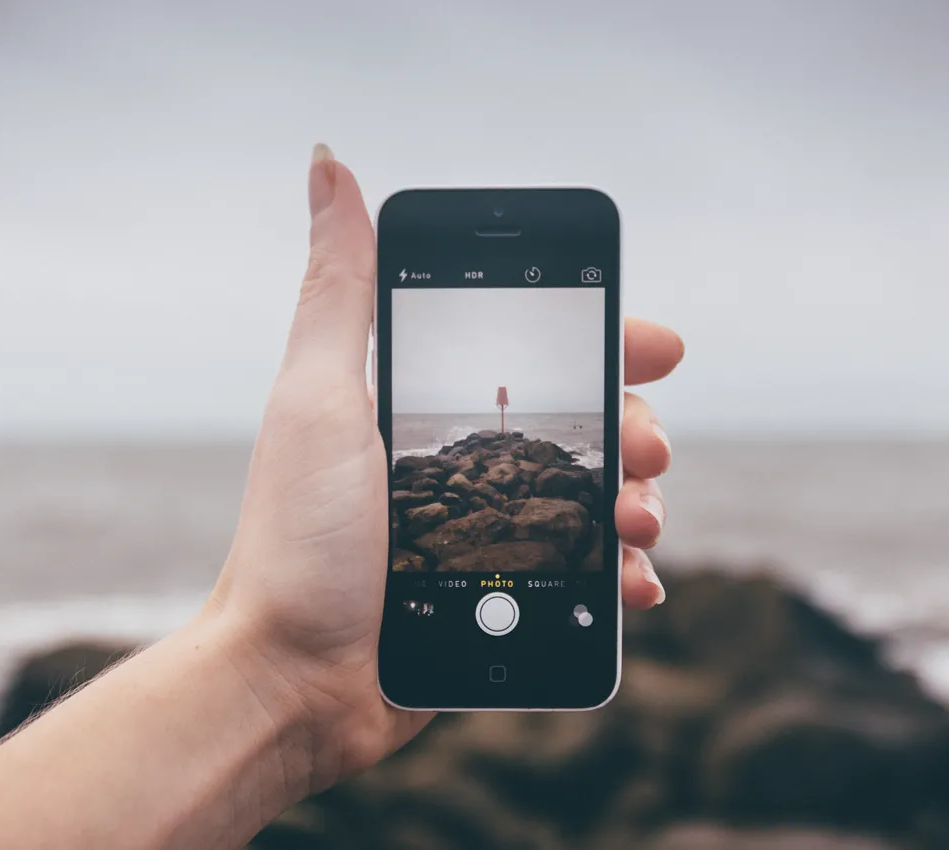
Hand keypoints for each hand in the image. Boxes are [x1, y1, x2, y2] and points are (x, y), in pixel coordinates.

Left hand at [208, 145, 684, 795]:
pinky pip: (583, 580)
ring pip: (595, 500)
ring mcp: (486, 537)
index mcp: (423, 410)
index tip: (658, 345)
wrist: (290, 681)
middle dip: (632, 427)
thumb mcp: (319, 398)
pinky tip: (635, 584)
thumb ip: (339, 288)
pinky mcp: (501, 600)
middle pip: (581, 426)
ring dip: (637, 501)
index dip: (603, 343)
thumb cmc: (294, 539)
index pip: (532, 357)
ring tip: (640, 522)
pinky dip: (619, 577)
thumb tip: (328, 161)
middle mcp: (460, 467)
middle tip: (645, 449)